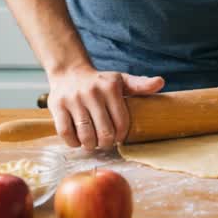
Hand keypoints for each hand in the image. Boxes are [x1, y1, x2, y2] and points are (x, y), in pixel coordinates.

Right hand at [47, 66, 163, 148]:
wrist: (69, 72)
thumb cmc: (100, 82)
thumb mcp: (121, 80)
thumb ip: (140, 85)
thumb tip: (161, 82)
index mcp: (110, 88)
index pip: (121, 122)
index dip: (121, 135)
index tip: (118, 137)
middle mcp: (92, 93)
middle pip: (104, 131)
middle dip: (107, 143)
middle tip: (106, 142)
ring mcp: (73, 100)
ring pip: (85, 135)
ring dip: (91, 145)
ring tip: (93, 143)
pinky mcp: (57, 106)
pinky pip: (65, 133)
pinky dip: (73, 143)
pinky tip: (78, 141)